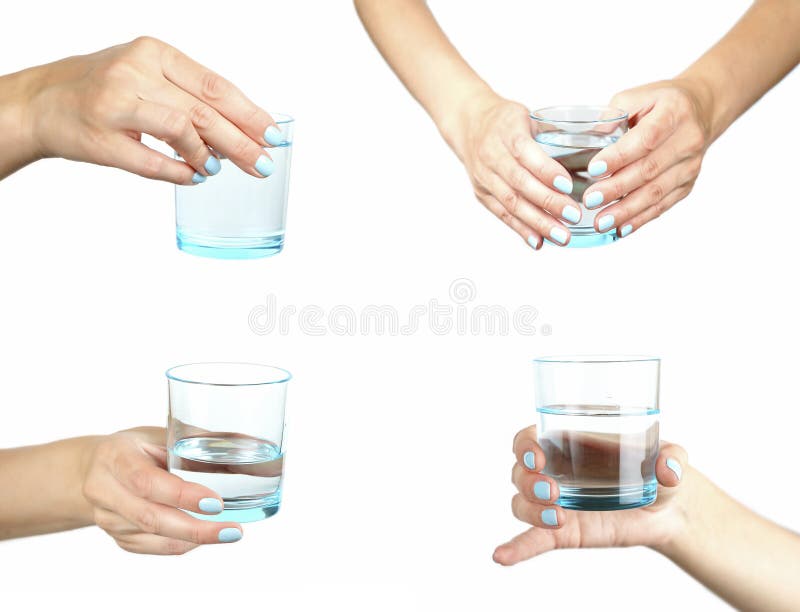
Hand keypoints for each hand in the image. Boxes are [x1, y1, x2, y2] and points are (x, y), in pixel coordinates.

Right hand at [25, 36, 280, 183]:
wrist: (42, 101)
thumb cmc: (104, 89)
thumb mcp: (148, 76)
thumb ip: (190, 97)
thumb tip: (243, 131)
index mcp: (154, 53)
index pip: (215, 85)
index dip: (249, 113)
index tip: (274, 134)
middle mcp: (135, 72)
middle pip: (204, 111)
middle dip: (241, 142)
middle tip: (264, 164)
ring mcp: (115, 104)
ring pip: (181, 130)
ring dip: (209, 156)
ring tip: (221, 169)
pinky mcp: (101, 139)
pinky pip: (152, 162)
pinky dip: (180, 173)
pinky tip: (194, 177)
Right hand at [81, 427, 242, 554]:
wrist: (92, 469)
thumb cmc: (136, 447)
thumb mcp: (159, 434)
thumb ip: (196, 441)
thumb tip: (249, 444)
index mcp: (115, 456)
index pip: (146, 481)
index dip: (181, 495)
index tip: (216, 502)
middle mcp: (104, 490)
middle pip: (150, 517)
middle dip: (196, 529)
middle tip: (233, 530)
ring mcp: (107, 518)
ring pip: (153, 537)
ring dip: (194, 539)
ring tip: (229, 533)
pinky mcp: (117, 537)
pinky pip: (153, 547)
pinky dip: (182, 544)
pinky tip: (204, 536)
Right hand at [445, 93, 583, 247]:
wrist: (468, 125)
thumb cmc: (506, 121)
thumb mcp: (529, 116)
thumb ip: (556, 132)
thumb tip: (602, 143)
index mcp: (507, 131)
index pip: (525, 153)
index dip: (546, 171)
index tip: (569, 185)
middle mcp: (492, 156)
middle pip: (520, 183)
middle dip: (548, 202)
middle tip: (574, 216)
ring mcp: (485, 177)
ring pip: (511, 203)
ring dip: (538, 222)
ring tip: (562, 236)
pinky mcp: (482, 194)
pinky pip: (502, 214)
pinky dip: (521, 229)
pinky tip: (539, 242)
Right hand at [493, 425, 688, 565]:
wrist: (668, 508)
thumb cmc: (658, 470)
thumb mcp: (670, 457)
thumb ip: (671, 459)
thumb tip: (668, 469)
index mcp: (567, 444)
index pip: (528, 440)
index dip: (523, 446)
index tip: (536, 457)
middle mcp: (554, 472)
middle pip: (518, 472)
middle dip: (528, 481)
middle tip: (554, 492)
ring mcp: (555, 504)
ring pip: (521, 503)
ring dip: (529, 510)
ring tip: (557, 518)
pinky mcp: (563, 532)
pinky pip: (531, 540)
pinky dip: (515, 548)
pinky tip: (502, 556)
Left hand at [583, 80, 711, 237]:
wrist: (700, 110)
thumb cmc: (660, 103)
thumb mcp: (636, 96)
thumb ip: (613, 115)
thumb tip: (591, 137)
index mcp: (673, 113)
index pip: (645, 138)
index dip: (620, 156)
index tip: (594, 169)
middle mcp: (687, 140)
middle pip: (649, 170)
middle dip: (617, 188)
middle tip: (590, 200)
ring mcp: (690, 165)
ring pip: (656, 192)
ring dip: (626, 210)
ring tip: (601, 221)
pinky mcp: (687, 184)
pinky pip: (663, 205)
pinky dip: (641, 219)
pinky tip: (621, 228)